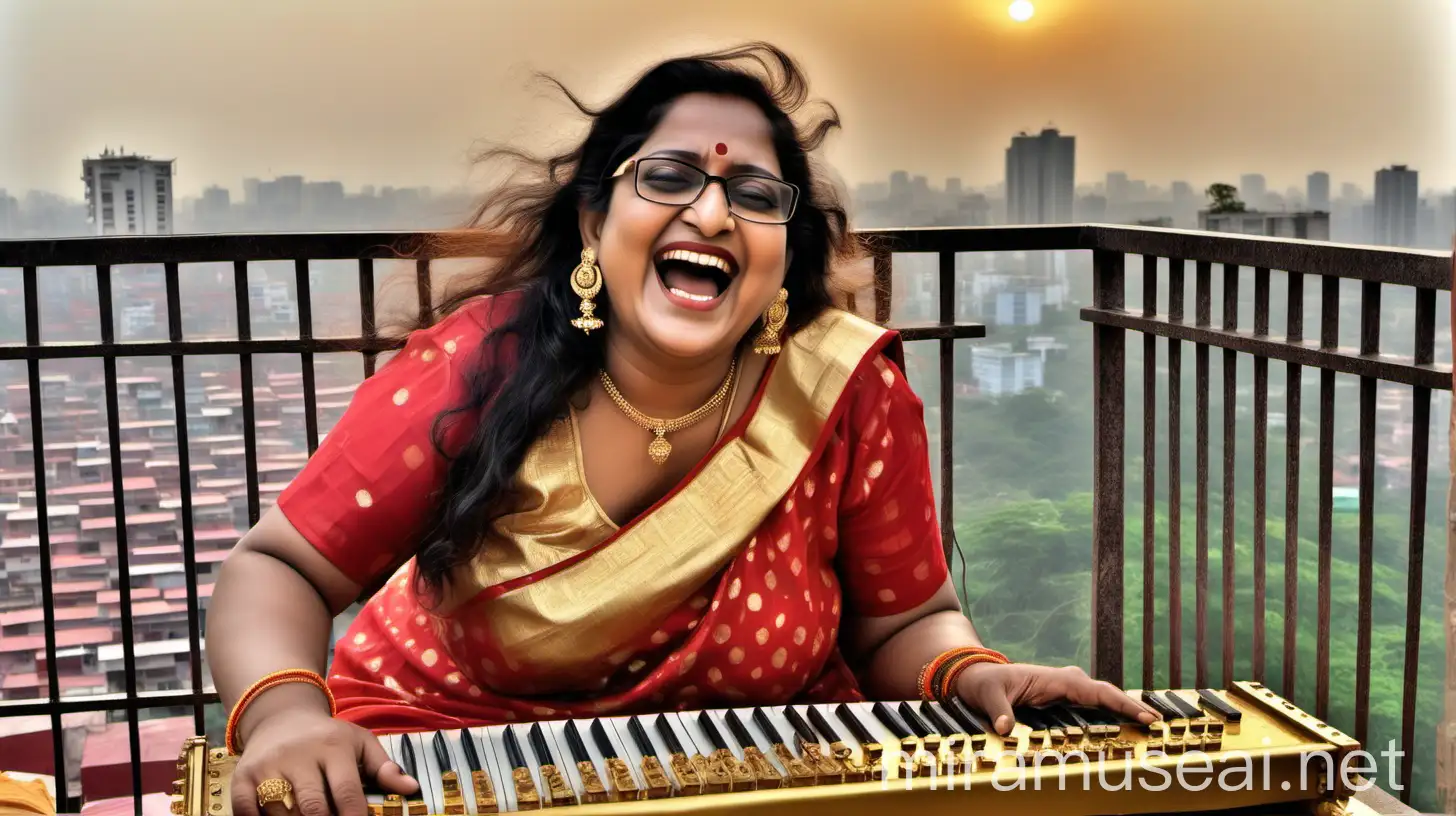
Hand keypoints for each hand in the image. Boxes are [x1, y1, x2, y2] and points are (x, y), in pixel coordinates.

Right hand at [231, 709, 417, 815]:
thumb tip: (411, 788)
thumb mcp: (359, 742)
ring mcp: (267, 766)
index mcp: (333, 747)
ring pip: (280, 813)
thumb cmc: (327, 736)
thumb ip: (384, 767)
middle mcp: (298, 755)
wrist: (280, 716)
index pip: (347, 791)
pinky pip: (246, 810)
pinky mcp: (242, 776)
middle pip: (313, 807)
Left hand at [954, 662, 1160, 735]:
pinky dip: (1111, 714)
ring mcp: (1067, 690)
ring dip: (1125, 711)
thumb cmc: (985, 684)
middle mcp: (1066, 682)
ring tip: (1152, 728)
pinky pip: (1094, 706)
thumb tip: (1005, 728)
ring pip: (1103, 700)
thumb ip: (999, 712)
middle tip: (1160, 724)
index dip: (1121, 703)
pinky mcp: (1065, 699)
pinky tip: (1126, 728)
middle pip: (1107, 694)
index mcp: (1055, 679)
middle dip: (1133, 707)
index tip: (1145, 715)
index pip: (1095, 691)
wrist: (977, 677)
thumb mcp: (989, 696)